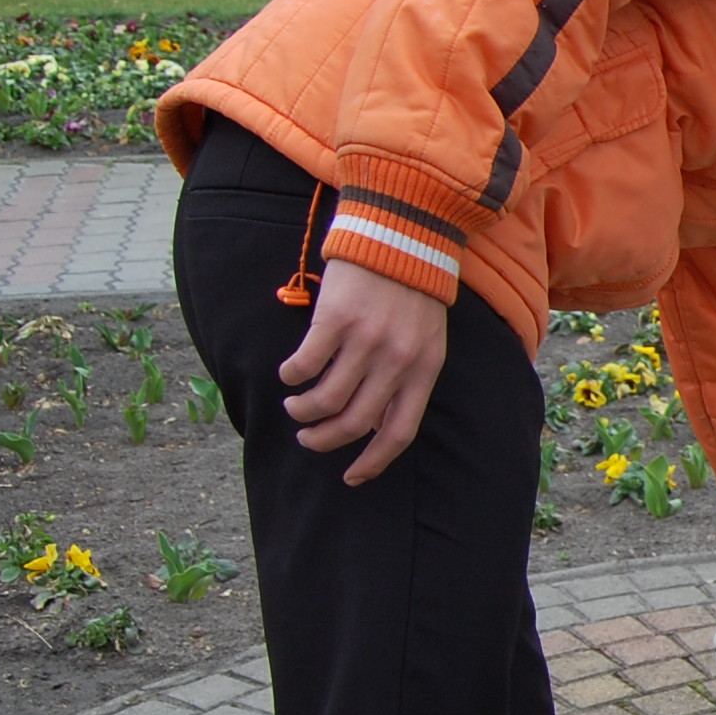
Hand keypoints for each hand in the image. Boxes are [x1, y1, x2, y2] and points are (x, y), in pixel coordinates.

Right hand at [280, 259, 446, 484]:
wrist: (405, 236)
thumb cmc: (414, 293)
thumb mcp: (427, 340)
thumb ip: (405, 379)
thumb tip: (372, 424)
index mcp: (424, 370)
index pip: (398, 432)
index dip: (373, 462)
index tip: (351, 478)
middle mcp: (397, 361)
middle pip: (355, 422)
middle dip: (325, 440)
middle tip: (308, 439)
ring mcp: (366, 341)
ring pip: (325, 399)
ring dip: (302, 411)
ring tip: (295, 407)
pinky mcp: (336, 320)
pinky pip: (305, 364)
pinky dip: (292, 376)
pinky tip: (289, 374)